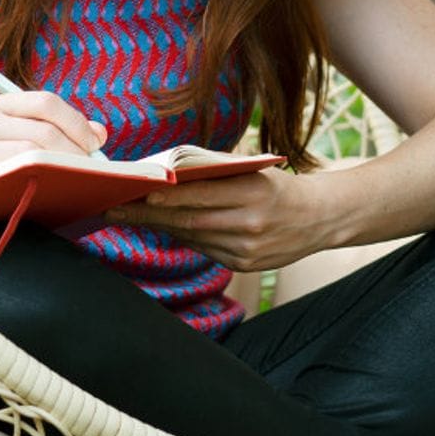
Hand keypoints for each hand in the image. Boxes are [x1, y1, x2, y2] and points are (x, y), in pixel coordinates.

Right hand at [0, 91, 109, 177]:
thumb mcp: (26, 137)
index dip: (76, 123)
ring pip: (29, 155)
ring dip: (60, 169)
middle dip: (74, 152)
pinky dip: (36, 183)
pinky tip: (48, 190)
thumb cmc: (1, 162)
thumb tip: (99, 133)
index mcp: (2, 104)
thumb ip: (62, 131)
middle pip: (43, 131)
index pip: (46, 102)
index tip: (94, 144)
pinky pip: (12, 178)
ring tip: (74, 179)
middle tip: (89, 169)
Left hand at [103, 168, 333, 271]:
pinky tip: (163, 228)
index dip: (169, 197)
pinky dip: (182, 238)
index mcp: (254, 194)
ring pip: (193, 237)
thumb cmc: (276, 185)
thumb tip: (167, 171)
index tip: (139, 194)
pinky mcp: (245, 265)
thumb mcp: (252, 170)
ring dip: (159, 227)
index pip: (202, 196)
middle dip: (148, 216)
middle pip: (190, 221)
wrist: (319, 217)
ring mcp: (248, 250)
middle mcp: (251, 224)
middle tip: (115, 210)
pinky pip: (204, 250)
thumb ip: (213, 170)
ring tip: (129, 216)